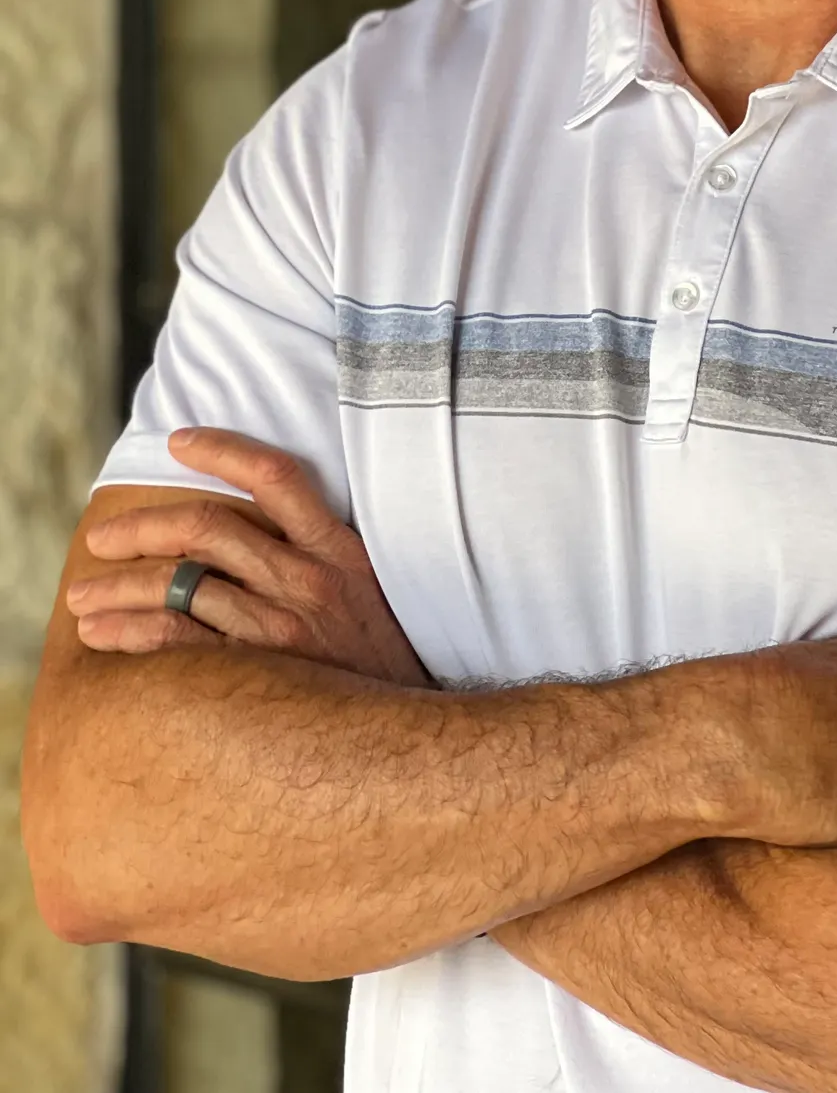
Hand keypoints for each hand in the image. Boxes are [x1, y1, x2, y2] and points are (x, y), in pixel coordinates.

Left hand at [67, 428, 432, 689]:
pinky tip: (101, 634)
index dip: (223, 449)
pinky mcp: (260, 672)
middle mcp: (307, 578)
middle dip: (140, 528)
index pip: (276, 476)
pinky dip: (130, 632)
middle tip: (102, 539)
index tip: (179, 441)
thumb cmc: (382, 664)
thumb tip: (250, 542)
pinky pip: (178, 642)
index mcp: (337, 549)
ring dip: (118, 586)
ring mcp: (282, 626)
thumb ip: (318, 560)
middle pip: (206, 528)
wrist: (413, 736)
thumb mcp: (368, 593)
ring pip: (179, 583)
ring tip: (83, 597)